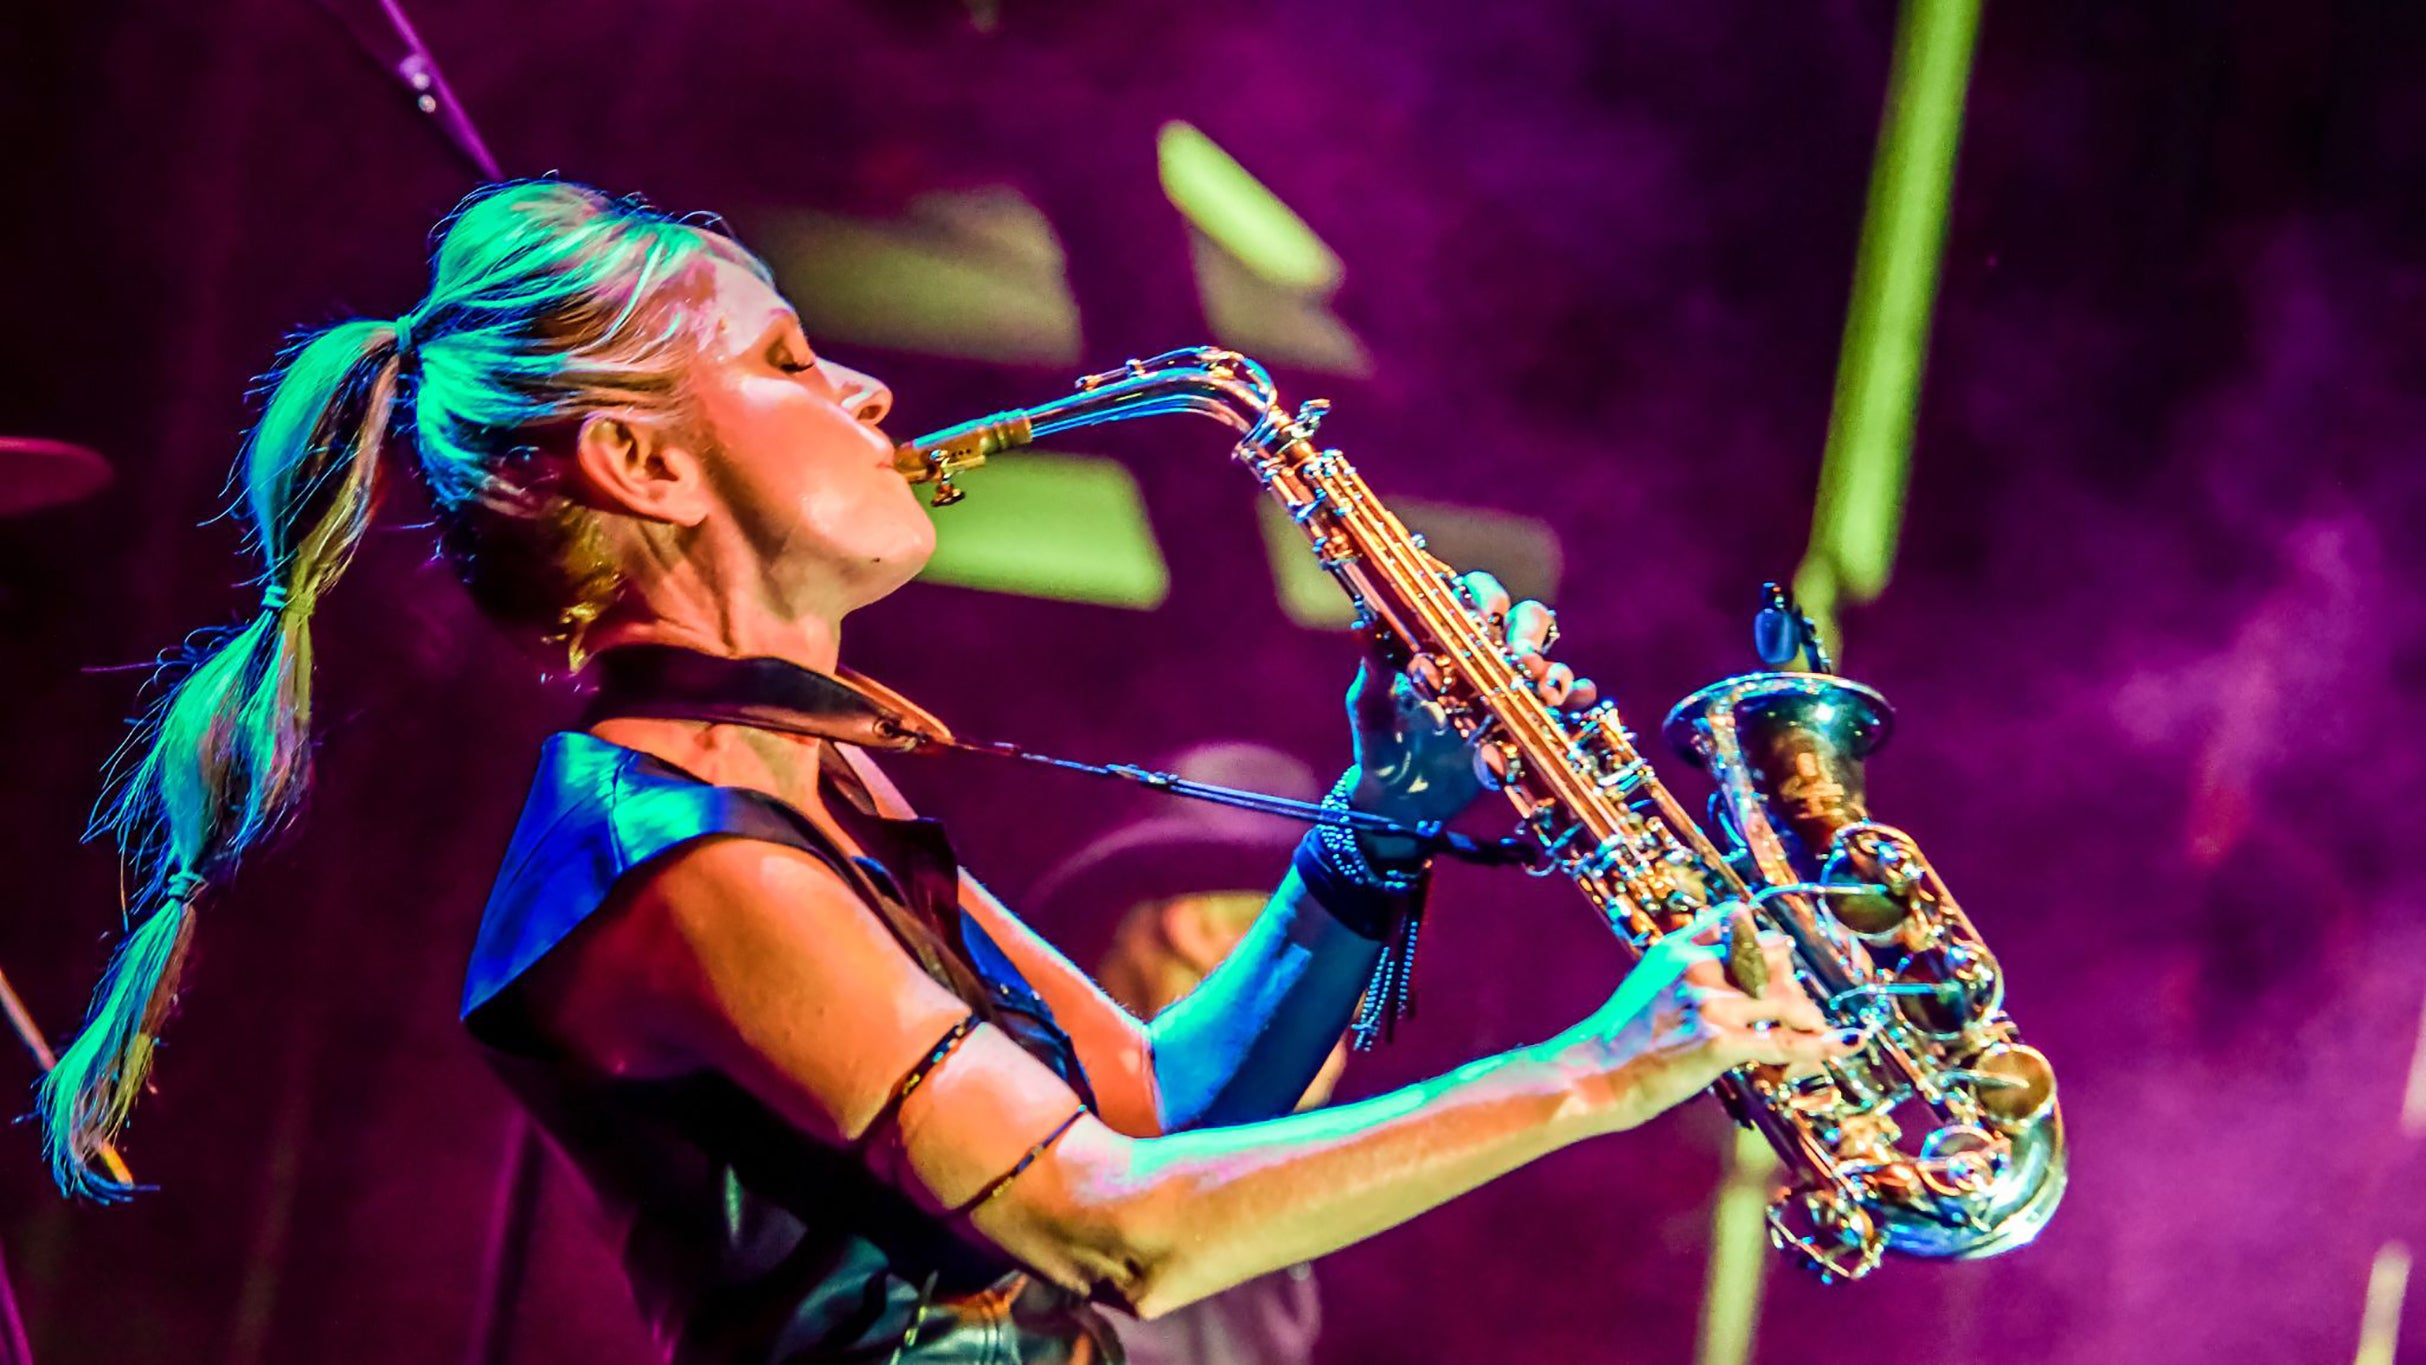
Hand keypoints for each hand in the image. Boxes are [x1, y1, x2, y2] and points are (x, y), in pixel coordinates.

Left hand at [1344, 571, 1599, 849]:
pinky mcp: (1527, 726)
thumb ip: (1373, 670)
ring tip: (1546, 690)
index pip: (1473, 598)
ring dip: (1554, 668)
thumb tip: (1362, 629)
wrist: (1399, 801)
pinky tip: (1575, 703)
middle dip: (1529, 629)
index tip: (1484, 613)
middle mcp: (1485, 659)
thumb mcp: (1371, 707)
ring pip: (1548, 661)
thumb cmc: (1380, 742)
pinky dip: (1576, 698)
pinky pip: (1565, 706)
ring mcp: (1510, 692)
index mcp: (1446, 641)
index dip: (1485, 595)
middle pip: (1524, 619)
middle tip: (1521, 656)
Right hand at [1551, 916, 1861, 1135]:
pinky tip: (1843, 1044)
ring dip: (1809, 1018)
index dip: (1766, 944)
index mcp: (1679, 948)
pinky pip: (1785, 1041)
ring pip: (1784, 1000)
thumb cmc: (1623, 1039)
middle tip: (1801, 1010)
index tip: (1783, 959)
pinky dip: (1820, 1046)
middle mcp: (1697, 967)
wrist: (1596, 1077)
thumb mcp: (1650, 983)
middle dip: (1793, 983)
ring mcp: (1710, 1004)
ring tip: (1819, 1031)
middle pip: (1772, 957)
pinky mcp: (1719, 1042)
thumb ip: (1687, 966)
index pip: (1739, 923)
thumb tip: (1721, 964)